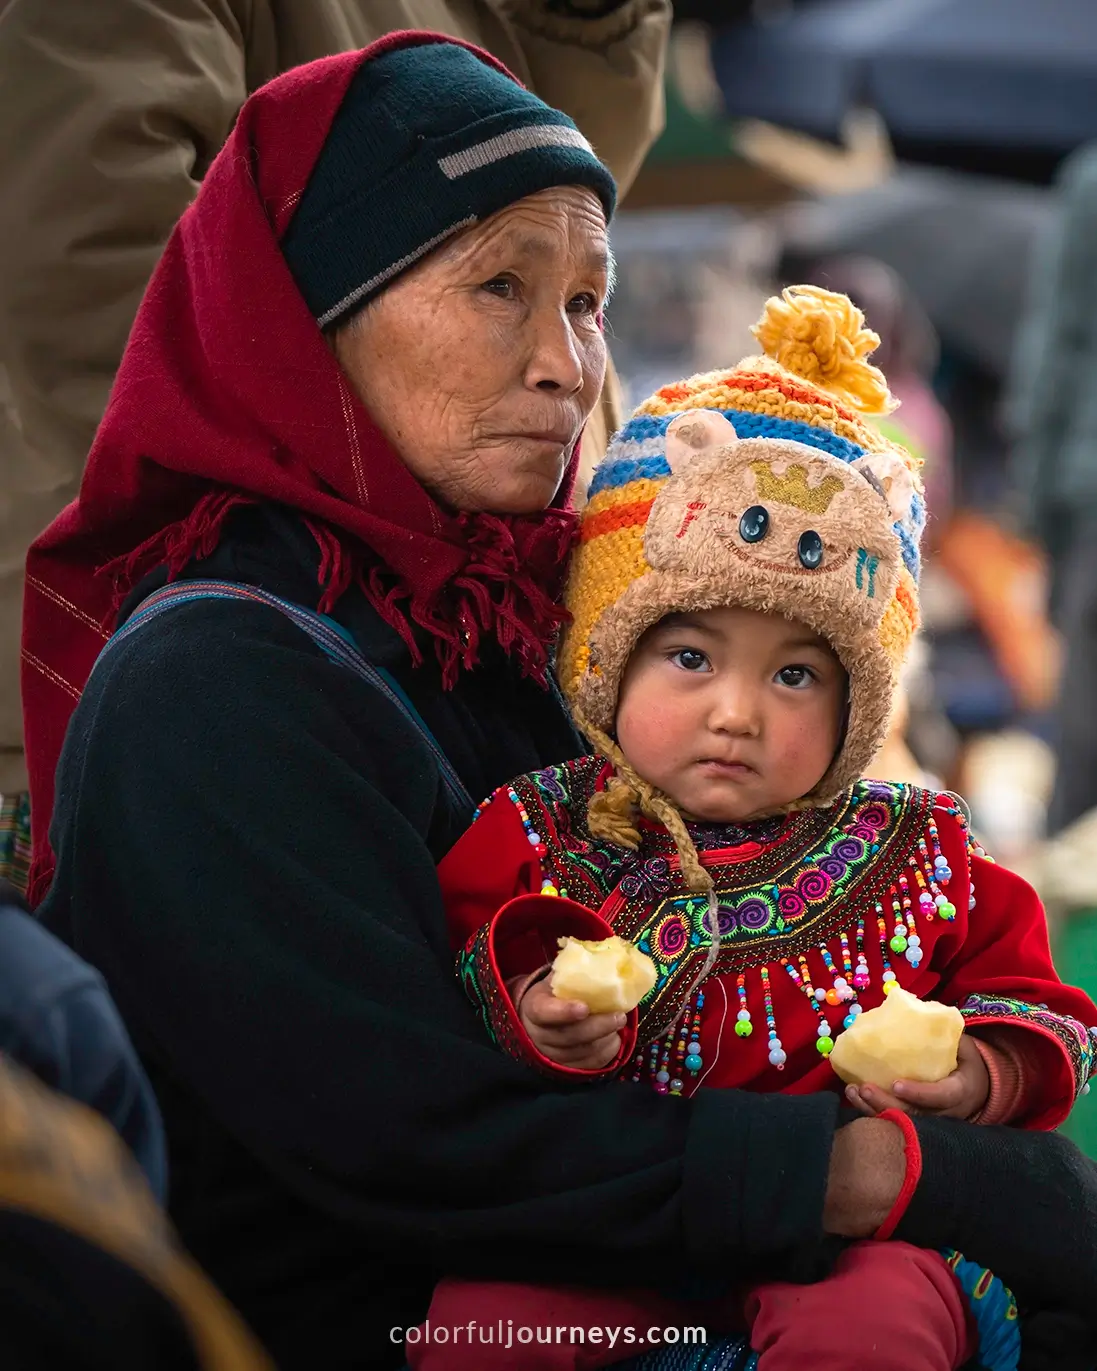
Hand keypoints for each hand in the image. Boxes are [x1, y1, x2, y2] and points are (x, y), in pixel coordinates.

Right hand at [517, 976, 624, 1069]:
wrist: (538, 1019)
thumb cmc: (553, 993)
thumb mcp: (556, 977)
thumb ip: (574, 969)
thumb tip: (606, 951)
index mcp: (534, 1008)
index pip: (546, 1012)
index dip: (564, 1012)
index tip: (584, 1007)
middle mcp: (539, 1035)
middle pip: (569, 1036)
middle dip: (597, 1027)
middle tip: (620, 1016)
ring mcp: (552, 1055)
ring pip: (581, 1052)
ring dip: (604, 1039)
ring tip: (619, 1025)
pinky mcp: (566, 1069)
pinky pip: (589, 1065)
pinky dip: (606, 1053)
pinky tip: (615, 1039)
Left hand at [845, 1032, 989, 1119]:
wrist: (976, 1089)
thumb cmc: (966, 1063)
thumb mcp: (966, 1048)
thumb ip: (948, 1036)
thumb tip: (923, 1014)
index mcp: (959, 1091)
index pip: (939, 1096)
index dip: (918, 1093)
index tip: (895, 1084)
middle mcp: (943, 1112)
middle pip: (914, 1115)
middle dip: (887, 1103)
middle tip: (864, 1087)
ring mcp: (929, 1120)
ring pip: (900, 1121)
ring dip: (873, 1108)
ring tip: (853, 1091)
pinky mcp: (916, 1119)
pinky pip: (893, 1119)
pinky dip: (871, 1109)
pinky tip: (854, 1094)